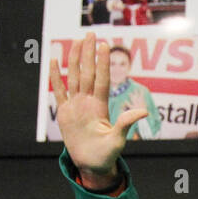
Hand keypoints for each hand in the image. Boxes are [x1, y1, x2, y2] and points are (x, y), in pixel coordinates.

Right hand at [49, 33, 148, 188]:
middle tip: (90, 33)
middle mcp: (88, 102)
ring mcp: (76, 105)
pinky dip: (56, 77)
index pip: (101, 79)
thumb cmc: (107, 155)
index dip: (102, 63)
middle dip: (89, 53)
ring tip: (76, 41)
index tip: (104, 45)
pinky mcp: (65, 112)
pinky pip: (59, 91)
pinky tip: (54, 62)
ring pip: (74, 77)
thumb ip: (126, 124)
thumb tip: (142, 112)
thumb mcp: (118, 140)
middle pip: (88, 72)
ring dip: (75, 59)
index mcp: (100, 106)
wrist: (92, 165)